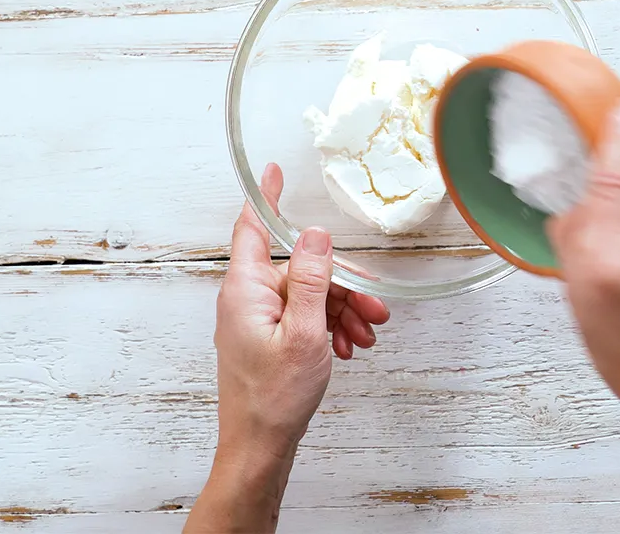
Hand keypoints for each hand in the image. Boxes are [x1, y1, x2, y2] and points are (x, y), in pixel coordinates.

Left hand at [185, 163, 389, 533]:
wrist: (260, 447)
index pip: (253, 228)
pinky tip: (347, 348)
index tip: (274, 171)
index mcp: (246, 288)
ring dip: (340, 310)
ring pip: (307, 294)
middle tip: (373, 310)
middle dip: (340, 285)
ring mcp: (257, 318)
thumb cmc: (274, 398)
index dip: (265, 197)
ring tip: (365, 336)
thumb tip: (316, 234)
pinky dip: (328, 326)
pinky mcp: (267, 336)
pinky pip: (303, 316)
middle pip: (300, 269)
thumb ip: (312, 279)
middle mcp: (248, 297)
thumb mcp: (304, 333)